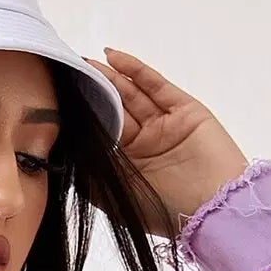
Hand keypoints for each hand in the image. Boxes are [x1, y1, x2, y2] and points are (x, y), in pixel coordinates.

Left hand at [82, 46, 250, 239]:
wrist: (211, 209)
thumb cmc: (164, 212)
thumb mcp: (116, 200)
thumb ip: (91, 178)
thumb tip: (66, 156)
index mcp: (129, 168)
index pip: (102, 135)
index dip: (84, 118)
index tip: (59, 101)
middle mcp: (146, 145)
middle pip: (116, 111)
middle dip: (94, 93)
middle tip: (70, 72)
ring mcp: (165, 126)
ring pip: (133, 96)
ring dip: (110, 78)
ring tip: (86, 62)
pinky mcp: (184, 110)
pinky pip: (156, 85)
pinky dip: (135, 70)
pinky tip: (113, 58)